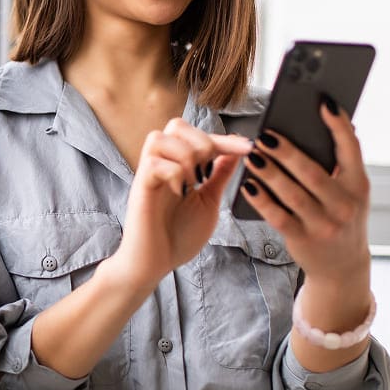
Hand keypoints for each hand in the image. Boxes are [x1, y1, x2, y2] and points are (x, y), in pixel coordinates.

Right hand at [103, 118, 253, 292]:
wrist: (155, 264)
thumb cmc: (178, 236)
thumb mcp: (209, 201)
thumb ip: (219, 175)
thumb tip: (236, 151)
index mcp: (179, 165)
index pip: (200, 136)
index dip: (226, 138)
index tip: (250, 146)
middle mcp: (162, 164)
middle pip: (176, 124)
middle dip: (201, 142)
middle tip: (208, 171)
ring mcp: (149, 175)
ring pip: (160, 137)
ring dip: (185, 156)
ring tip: (193, 181)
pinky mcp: (140, 188)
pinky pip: (153, 163)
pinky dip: (173, 172)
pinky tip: (180, 191)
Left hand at [238, 99, 371, 283]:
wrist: (343, 267)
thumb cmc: (341, 218)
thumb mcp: (351, 193)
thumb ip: (341, 165)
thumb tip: (328, 124)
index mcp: (359, 186)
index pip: (351, 150)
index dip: (338, 126)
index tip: (323, 103)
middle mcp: (345, 205)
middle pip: (312, 172)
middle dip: (287, 152)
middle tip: (266, 135)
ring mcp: (324, 224)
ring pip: (292, 193)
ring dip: (269, 172)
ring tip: (252, 154)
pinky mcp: (303, 239)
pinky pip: (277, 216)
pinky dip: (261, 199)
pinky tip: (248, 184)